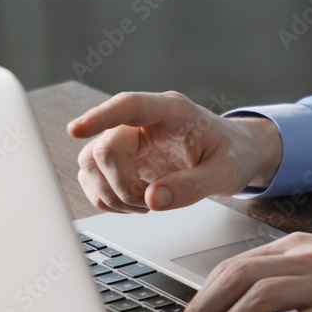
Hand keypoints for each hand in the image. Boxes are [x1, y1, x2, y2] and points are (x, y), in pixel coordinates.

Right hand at [67, 91, 281, 212]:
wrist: (236, 154)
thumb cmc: (232, 154)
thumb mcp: (226, 172)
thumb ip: (192, 186)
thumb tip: (153, 200)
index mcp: (172, 111)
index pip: (129, 106)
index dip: (101, 116)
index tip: (76, 129)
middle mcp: (143, 123)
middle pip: (104, 147)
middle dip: (120, 184)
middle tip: (149, 201)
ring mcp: (129, 142)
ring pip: (90, 164)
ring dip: (111, 193)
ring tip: (146, 204)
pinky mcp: (122, 163)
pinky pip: (93, 180)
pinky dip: (108, 200)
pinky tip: (137, 205)